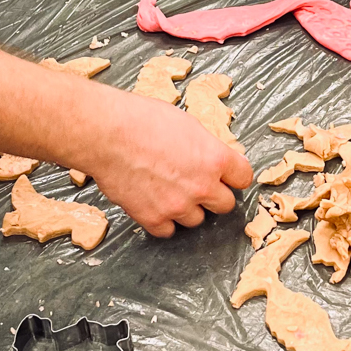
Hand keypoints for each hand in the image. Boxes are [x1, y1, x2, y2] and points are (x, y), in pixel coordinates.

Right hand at [82, 93, 253, 236]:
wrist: (106, 134)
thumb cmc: (142, 120)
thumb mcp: (187, 125)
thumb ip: (206, 147)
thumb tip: (214, 157)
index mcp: (215, 159)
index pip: (244, 178)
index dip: (234, 177)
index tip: (227, 177)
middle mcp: (202, 186)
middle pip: (225, 205)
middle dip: (213, 196)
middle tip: (196, 186)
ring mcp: (178, 206)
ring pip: (197, 221)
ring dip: (187, 210)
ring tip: (168, 192)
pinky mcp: (153, 218)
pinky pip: (168, 231)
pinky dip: (162, 221)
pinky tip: (154, 204)